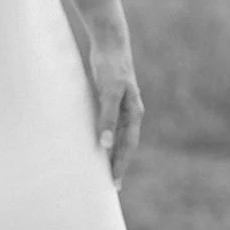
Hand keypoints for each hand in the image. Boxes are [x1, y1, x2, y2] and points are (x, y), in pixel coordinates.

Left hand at [89, 33, 142, 187]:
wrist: (109, 43)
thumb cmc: (110, 67)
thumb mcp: (108, 93)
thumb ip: (107, 118)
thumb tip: (105, 144)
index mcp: (133, 114)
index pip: (127, 147)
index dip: (120, 165)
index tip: (114, 184)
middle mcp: (130, 113)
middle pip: (125, 145)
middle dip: (118, 164)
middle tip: (110, 186)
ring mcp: (120, 106)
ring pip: (117, 137)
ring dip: (111, 153)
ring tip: (102, 170)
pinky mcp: (109, 100)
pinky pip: (108, 125)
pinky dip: (104, 138)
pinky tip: (96, 145)